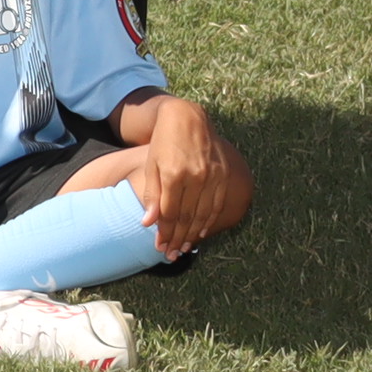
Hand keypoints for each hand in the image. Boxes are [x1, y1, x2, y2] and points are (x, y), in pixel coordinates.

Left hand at [122, 95, 251, 255]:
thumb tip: (148, 223)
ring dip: (193, 235)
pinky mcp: (223, 174)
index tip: (160, 246)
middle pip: (186, 217)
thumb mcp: (152, 164)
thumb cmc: (164, 141)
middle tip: (171, 254)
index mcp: (174, 174)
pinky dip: (209, 221)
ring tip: (184, 248)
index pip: (170, 213)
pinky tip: (202, 233)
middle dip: (178, 238)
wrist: (187, 117)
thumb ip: (152, 194)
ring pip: (202, 214)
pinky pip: (216, 204)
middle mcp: (196, 176)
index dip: (165, 232)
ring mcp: (212, 176)